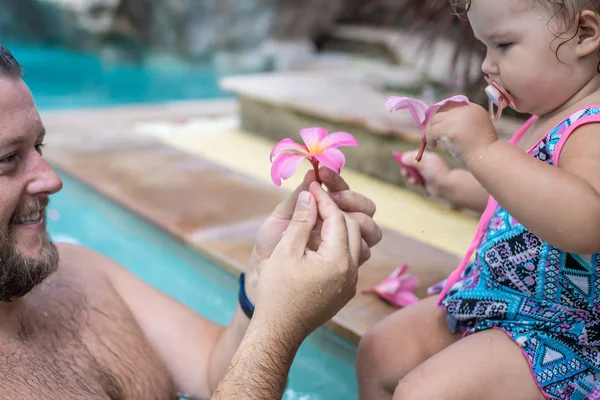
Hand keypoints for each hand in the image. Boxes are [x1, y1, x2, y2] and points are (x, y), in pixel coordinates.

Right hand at [252, 182, 360, 339]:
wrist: (278, 330)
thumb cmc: (277, 291)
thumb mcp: (285, 251)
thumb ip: (300, 220)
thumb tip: (309, 193)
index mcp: (338, 260)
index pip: (337, 218)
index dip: (323, 199)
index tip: (311, 186)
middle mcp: (351, 271)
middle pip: (354, 228)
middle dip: (336, 210)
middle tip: (316, 199)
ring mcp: (351, 283)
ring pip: (356, 243)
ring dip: (341, 227)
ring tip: (319, 218)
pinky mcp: (346, 290)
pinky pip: (350, 259)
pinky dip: (339, 244)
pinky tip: (320, 239)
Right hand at [400, 150, 450, 198]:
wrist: (445, 185)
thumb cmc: (436, 172)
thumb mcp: (423, 162)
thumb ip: (412, 159)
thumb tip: (402, 157)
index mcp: (427, 157)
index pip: (413, 154)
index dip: (406, 157)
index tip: (399, 159)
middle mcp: (425, 165)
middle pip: (410, 164)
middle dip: (406, 167)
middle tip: (404, 171)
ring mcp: (424, 173)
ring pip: (411, 173)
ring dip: (408, 175)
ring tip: (411, 178)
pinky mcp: (424, 182)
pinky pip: (414, 180)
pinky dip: (412, 181)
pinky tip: (414, 182)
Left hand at [426, 102, 496, 161]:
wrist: (487, 156)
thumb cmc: (482, 148)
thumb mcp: (476, 128)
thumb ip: (463, 121)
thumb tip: (443, 123)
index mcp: (473, 108)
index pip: (451, 106)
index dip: (443, 116)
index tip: (439, 126)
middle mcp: (464, 109)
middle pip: (441, 111)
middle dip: (435, 123)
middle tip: (433, 134)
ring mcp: (455, 117)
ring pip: (434, 121)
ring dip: (431, 132)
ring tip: (434, 143)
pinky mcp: (448, 128)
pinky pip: (431, 131)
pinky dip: (429, 139)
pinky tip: (433, 146)